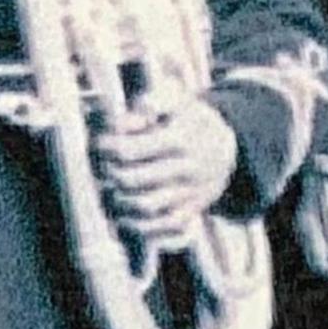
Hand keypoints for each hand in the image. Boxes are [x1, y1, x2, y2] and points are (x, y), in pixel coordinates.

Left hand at [98, 96, 239, 240]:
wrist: (226, 147)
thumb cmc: (188, 119)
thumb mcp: (177, 99)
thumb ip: (155, 100)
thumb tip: (135, 112)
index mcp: (180, 140)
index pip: (131, 150)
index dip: (108, 147)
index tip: (101, 143)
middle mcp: (187, 169)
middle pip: (132, 179)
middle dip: (108, 173)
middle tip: (103, 167)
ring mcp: (190, 193)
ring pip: (146, 206)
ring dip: (119, 200)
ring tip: (111, 189)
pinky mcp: (191, 211)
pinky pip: (167, 229)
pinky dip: (142, 227)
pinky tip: (124, 217)